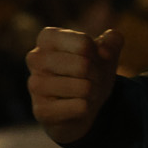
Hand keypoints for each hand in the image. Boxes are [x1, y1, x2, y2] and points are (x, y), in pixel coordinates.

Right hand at [26, 26, 123, 144]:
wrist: (80, 106)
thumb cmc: (90, 72)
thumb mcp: (107, 51)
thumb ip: (113, 40)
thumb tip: (106, 52)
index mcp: (48, 37)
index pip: (84, 43)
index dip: (99, 54)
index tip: (94, 58)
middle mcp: (35, 58)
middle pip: (83, 65)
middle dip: (97, 74)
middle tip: (92, 78)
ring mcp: (35, 85)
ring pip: (84, 88)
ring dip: (93, 91)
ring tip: (85, 92)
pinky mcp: (40, 110)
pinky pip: (79, 107)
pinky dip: (86, 107)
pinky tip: (76, 106)